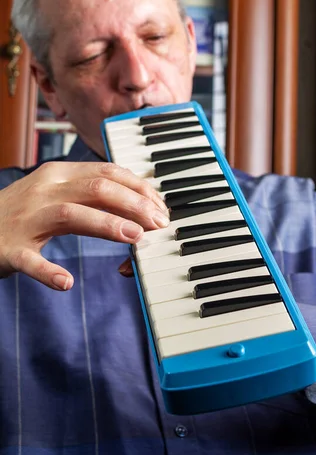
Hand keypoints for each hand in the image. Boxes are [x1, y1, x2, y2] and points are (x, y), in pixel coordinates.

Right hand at [0, 161, 168, 289]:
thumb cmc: (24, 212)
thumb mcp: (57, 192)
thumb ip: (93, 194)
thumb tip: (139, 201)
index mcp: (59, 174)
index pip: (107, 172)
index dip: (139, 188)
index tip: (161, 206)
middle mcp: (44, 190)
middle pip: (96, 188)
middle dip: (134, 204)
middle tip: (159, 223)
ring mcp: (25, 219)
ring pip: (70, 215)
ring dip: (106, 225)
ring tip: (135, 237)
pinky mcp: (10, 250)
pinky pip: (30, 261)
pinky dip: (48, 272)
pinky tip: (66, 283)